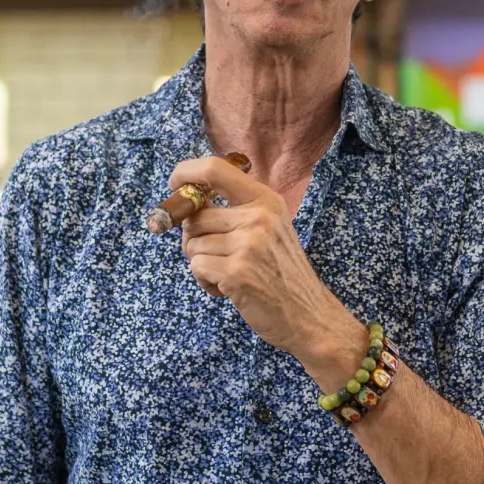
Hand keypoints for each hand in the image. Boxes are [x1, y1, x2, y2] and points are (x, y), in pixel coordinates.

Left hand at [171, 155, 363, 384]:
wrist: (308, 315)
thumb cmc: (282, 273)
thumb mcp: (269, 229)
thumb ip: (235, 212)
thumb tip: (186, 205)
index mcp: (265, 200)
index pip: (215, 169)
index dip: (185, 174)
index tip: (175, 186)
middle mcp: (258, 217)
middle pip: (195, 216)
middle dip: (193, 239)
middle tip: (215, 257)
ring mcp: (248, 244)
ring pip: (192, 245)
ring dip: (201, 264)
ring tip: (228, 275)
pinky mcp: (237, 271)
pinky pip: (197, 267)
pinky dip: (205, 281)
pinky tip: (227, 289)